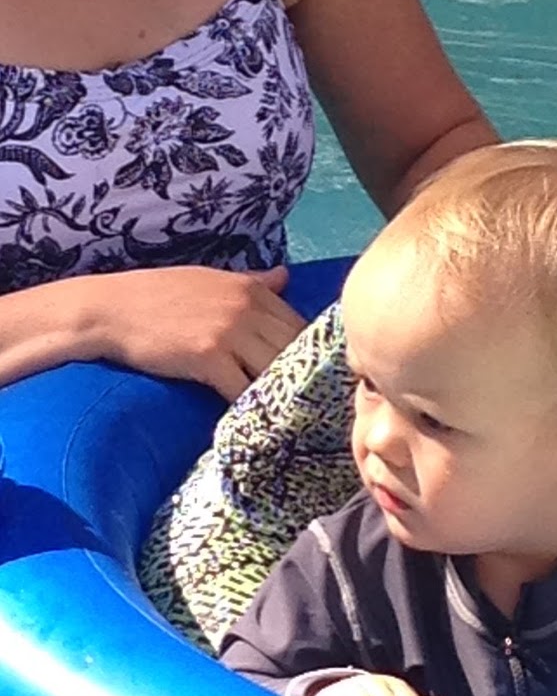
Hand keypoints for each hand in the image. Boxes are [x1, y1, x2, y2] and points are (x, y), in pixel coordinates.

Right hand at [88, 265, 305, 399]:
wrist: (109, 310)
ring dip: (279, 394)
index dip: (305, 354)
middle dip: (300, 377)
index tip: (307, 376)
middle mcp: (246, 308)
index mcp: (251, 289)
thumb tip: (285, 276)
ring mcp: (229, 332)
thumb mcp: (210, 280)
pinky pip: (243, 389)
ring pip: (274, 370)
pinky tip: (253, 419)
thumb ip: (252, 282)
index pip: (299, 325)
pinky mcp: (209, 357)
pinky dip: (250, 406)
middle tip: (304, 404)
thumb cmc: (158, 296)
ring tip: (285, 417)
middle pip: (294, 349)